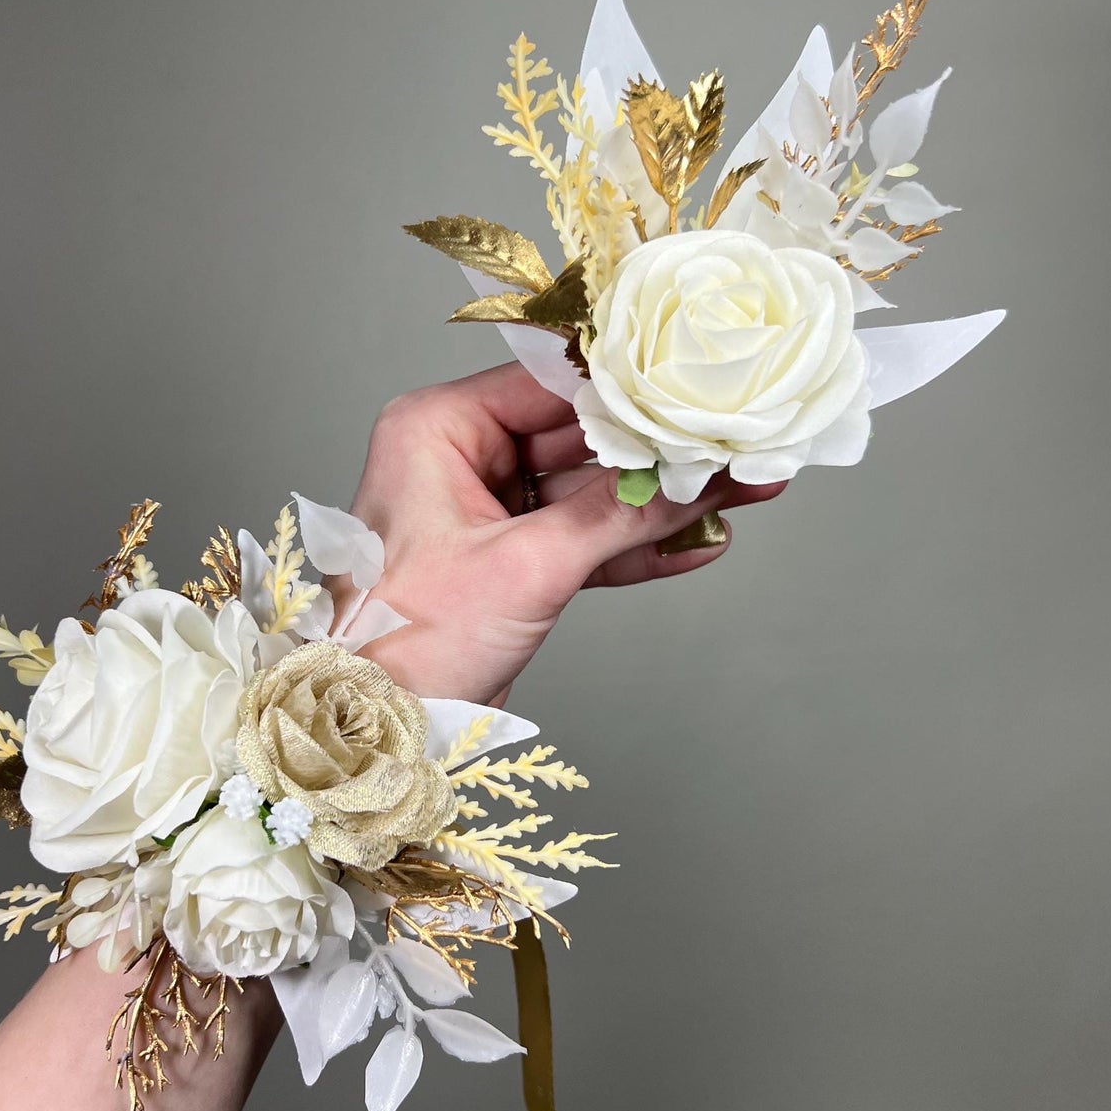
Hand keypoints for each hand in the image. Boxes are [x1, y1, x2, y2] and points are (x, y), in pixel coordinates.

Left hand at [348, 361, 786, 703]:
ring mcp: (481, 511)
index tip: (696, 383)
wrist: (371, 728)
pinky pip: (580, 539)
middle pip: (577, 437)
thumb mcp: (526, 568)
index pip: (549, 384)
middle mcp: (456, 457)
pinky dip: (633, 546)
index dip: (627, 386)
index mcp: (437, 429)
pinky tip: (698, 543)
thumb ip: (618, 517)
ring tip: (740, 491)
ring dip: (658, 502)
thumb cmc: (405, 643)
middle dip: (657, 450)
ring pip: (587, 492)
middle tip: (733, 443)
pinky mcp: (504, 561)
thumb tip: (694, 478)